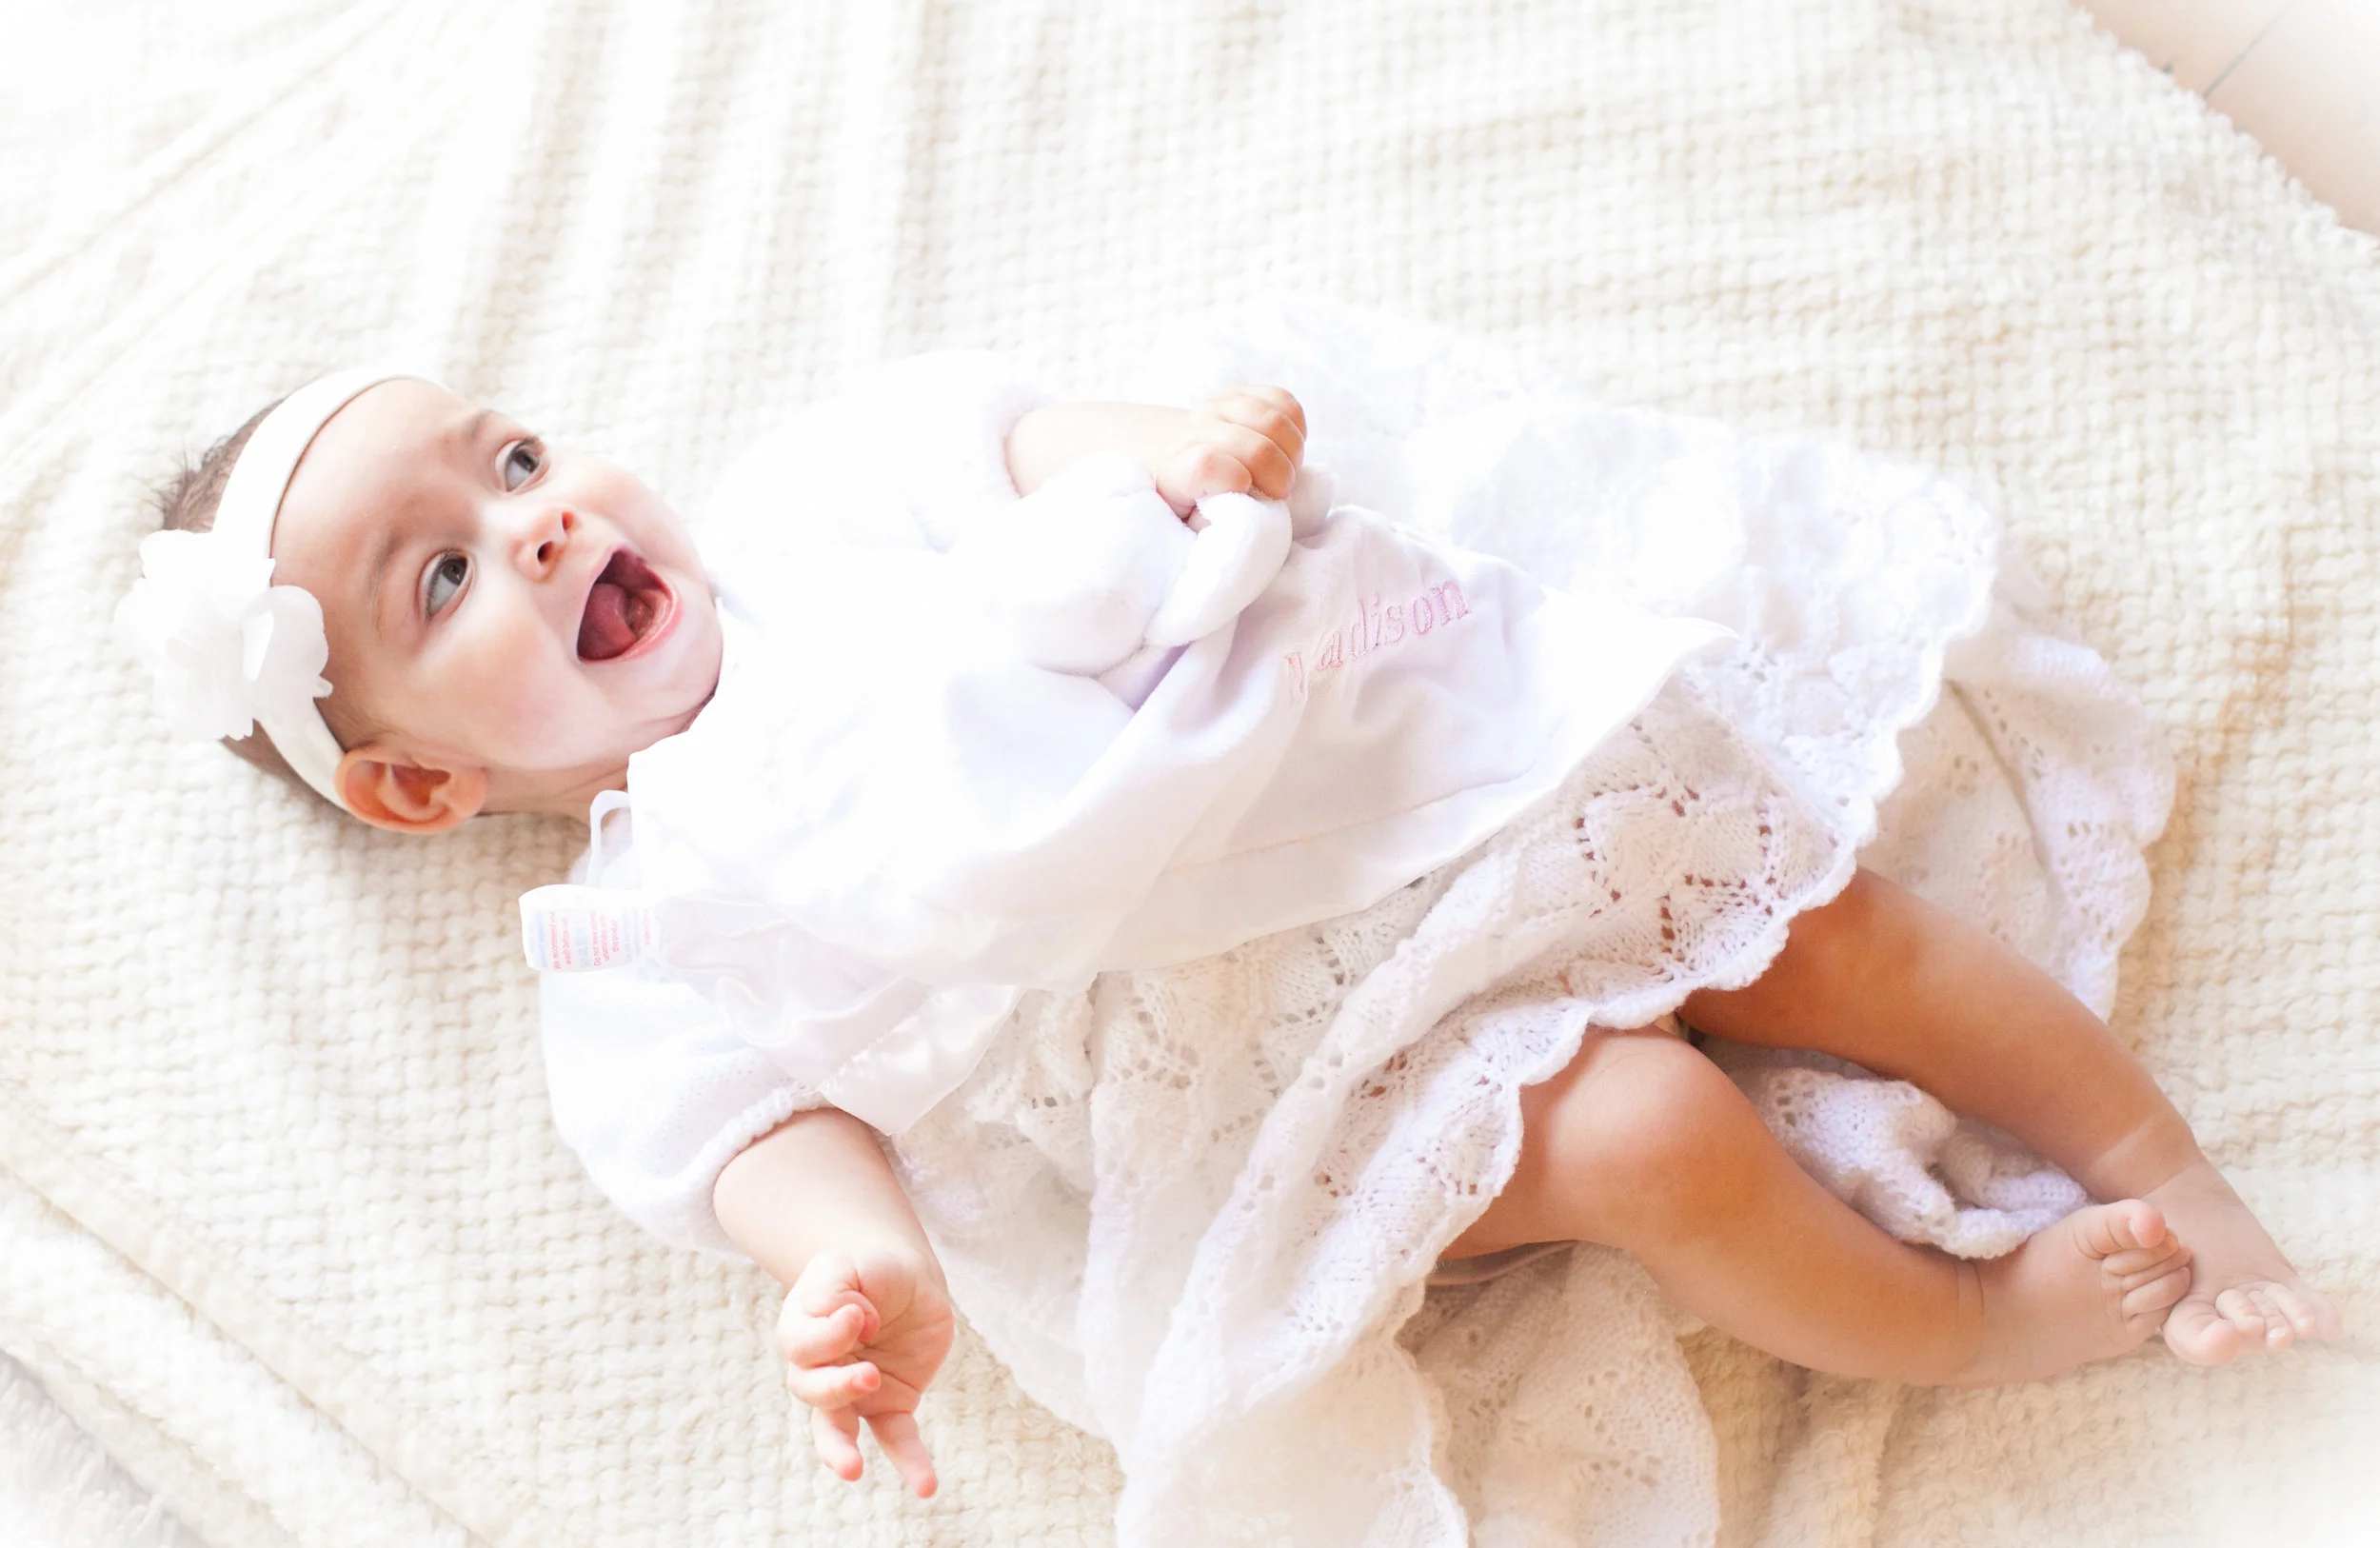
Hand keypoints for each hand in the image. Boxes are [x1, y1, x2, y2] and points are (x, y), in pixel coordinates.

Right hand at [776, 1243, 954, 1497]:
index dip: (829, 1333)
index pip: (800, 1344)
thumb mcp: (848, 1263)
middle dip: (836, 1386)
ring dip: (840, 1450)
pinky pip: (896, 1439)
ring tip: (852, 1469)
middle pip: (809, 1390)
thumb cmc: (870, 1270)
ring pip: (834, 1429)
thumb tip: (851, 1321)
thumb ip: (835, 1287)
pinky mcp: (890, 1404)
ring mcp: (852, 1392)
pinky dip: (911, 1463)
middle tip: (868, 1374)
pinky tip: (925, 1486)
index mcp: (800, 1329)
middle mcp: (818, 1368)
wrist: (906, 1279)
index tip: (861, 1311)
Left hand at [1150, 385, 1306, 516]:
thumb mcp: (1190, 521)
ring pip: (1274, 422)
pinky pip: (1284, 401)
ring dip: (1292, 453)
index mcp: (1176, 471)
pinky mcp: (1242, 392)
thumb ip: (1212, 521)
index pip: (1205, 465)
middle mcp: (1195, 432)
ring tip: (1286, 470)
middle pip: (1255, 448)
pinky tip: (1286, 446)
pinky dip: (1296, 427)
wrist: (1170, 454)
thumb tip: (1246, 519)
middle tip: (1279, 492)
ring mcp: (1218, 407)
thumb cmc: (1188, 498)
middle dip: (1280, 477)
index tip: (1245, 490)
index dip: (1234, 478)